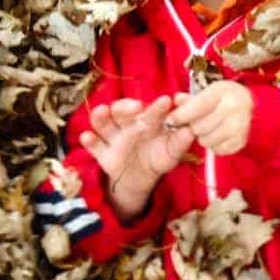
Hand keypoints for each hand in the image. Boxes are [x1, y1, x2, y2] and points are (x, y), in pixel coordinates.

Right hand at [80, 95, 194, 220]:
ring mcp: (114, 138)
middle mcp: (128, 125)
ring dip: (101, 117)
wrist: (141, 178)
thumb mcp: (172, 151)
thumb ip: (181, 141)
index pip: (152, 112)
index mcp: (148, 122)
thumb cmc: (159, 157)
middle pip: (123, 112)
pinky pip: (93, 145)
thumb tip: (192, 130)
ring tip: (103, 111)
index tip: (167, 101)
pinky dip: (89, 141)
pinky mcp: (103, 153)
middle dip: (126, 107)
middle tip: (135, 106)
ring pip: (104, 123)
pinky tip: (87, 136)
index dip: (158, 107)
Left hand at [169, 81, 253, 154]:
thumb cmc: (220, 97)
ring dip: (203, 138)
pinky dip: (214, 146)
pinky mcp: (242, 140)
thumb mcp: (204, 91)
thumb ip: (187, 99)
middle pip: (200, 126)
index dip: (181, 115)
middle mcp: (235, 106)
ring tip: (206, 131)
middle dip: (192, 127)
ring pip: (208, 140)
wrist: (245, 101)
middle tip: (194, 124)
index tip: (171, 120)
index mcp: (223, 91)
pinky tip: (216, 137)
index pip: (198, 106)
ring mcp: (241, 124)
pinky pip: (219, 150)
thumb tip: (175, 101)